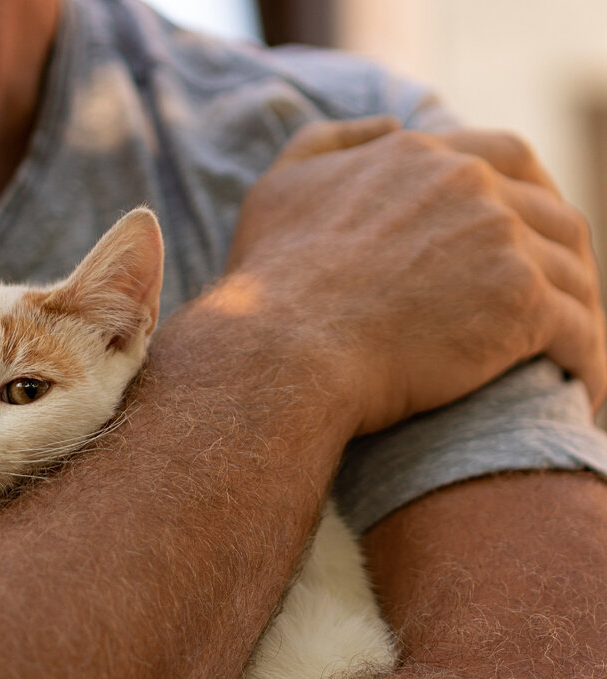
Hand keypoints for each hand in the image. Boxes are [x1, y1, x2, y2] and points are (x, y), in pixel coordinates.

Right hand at [225, 116, 605, 434]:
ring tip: (571, 350)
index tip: (525, 234)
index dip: (526, 194)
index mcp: (421, 158)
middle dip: (562, 256)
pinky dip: (588, 360)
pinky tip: (580, 388)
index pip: (503, 157)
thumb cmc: (270, 281)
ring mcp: (502, 242)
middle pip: (551, 213)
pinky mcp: (522, 303)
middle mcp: (470, 186)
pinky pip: (581, 331)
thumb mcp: (279, 188)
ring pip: (573, 273)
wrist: (283, 348)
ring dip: (579, 310)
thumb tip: (387, 124)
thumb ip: (328, 143)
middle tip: (556, 298)